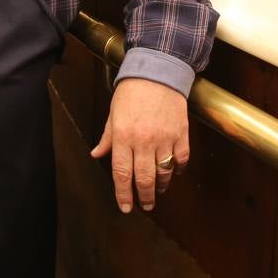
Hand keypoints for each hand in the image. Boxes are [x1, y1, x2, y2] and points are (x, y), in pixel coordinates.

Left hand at [90, 77, 189, 213]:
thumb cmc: (132, 91)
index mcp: (123, 136)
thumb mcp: (113, 113)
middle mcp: (143, 141)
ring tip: (157, 190)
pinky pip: (181, 159)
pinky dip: (178, 169)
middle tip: (145, 205)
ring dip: (161, 186)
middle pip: (144, 178)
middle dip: (144, 197)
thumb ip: (107, 137)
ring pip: (164, 172)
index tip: (126, 207)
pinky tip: (174, 172)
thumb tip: (97, 154)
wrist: (158, 71)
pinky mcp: (181, 133)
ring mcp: (164, 138)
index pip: (122, 173)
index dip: (123, 194)